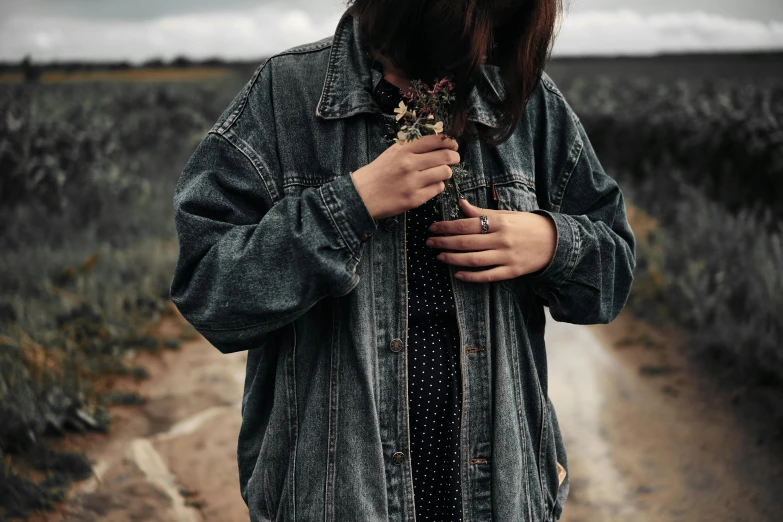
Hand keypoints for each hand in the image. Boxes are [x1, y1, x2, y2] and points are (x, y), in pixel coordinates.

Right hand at [351, 133, 459, 219]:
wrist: (361, 196)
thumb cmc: (378, 173)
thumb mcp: (392, 152)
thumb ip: (412, 147)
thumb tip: (438, 142)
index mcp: (404, 149)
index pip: (435, 140)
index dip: (450, 142)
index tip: (453, 145)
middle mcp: (409, 164)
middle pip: (445, 156)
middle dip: (455, 157)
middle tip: (455, 159)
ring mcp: (413, 182)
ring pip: (445, 172)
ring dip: (446, 172)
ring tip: (440, 173)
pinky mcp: (415, 199)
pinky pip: (438, 189)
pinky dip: (437, 186)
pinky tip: (429, 185)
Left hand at [425, 197, 556, 282]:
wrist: (555, 241)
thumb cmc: (527, 225)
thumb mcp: (506, 215)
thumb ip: (483, 213)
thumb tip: (461, 204)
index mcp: (499, 222)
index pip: (466, 224)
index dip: (447, 227)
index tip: (432, 228)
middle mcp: (501, 239)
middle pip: (466, 242)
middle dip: (444, 242)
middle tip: (429, 243)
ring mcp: (506, 257)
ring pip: (474, 259)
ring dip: (453, 259)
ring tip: (439, 256)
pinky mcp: (512, 271)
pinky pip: (487, 275)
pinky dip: (471, 276)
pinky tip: (458, 274)